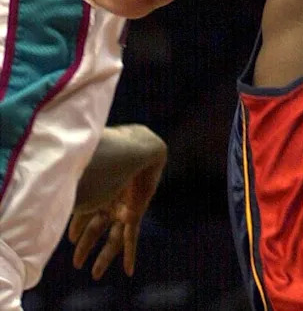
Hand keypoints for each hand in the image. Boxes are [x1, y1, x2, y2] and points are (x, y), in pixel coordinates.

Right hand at [69, 125, 166, 279]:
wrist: (136, 150)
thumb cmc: (105, 161)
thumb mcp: (81, 184)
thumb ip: (69, 200)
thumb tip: (44, 207)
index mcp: (95, 191)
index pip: (83, 215)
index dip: (75, 228)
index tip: (68, 239)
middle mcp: (110, 201)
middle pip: (96, 229)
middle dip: (85, 245)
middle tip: (77, 263)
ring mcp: (124, 208)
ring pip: (113, 238)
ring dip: (105, 256)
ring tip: (94, 274)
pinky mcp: (136, 213)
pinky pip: (133, 237)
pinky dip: (130, 254)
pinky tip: (129, 271)